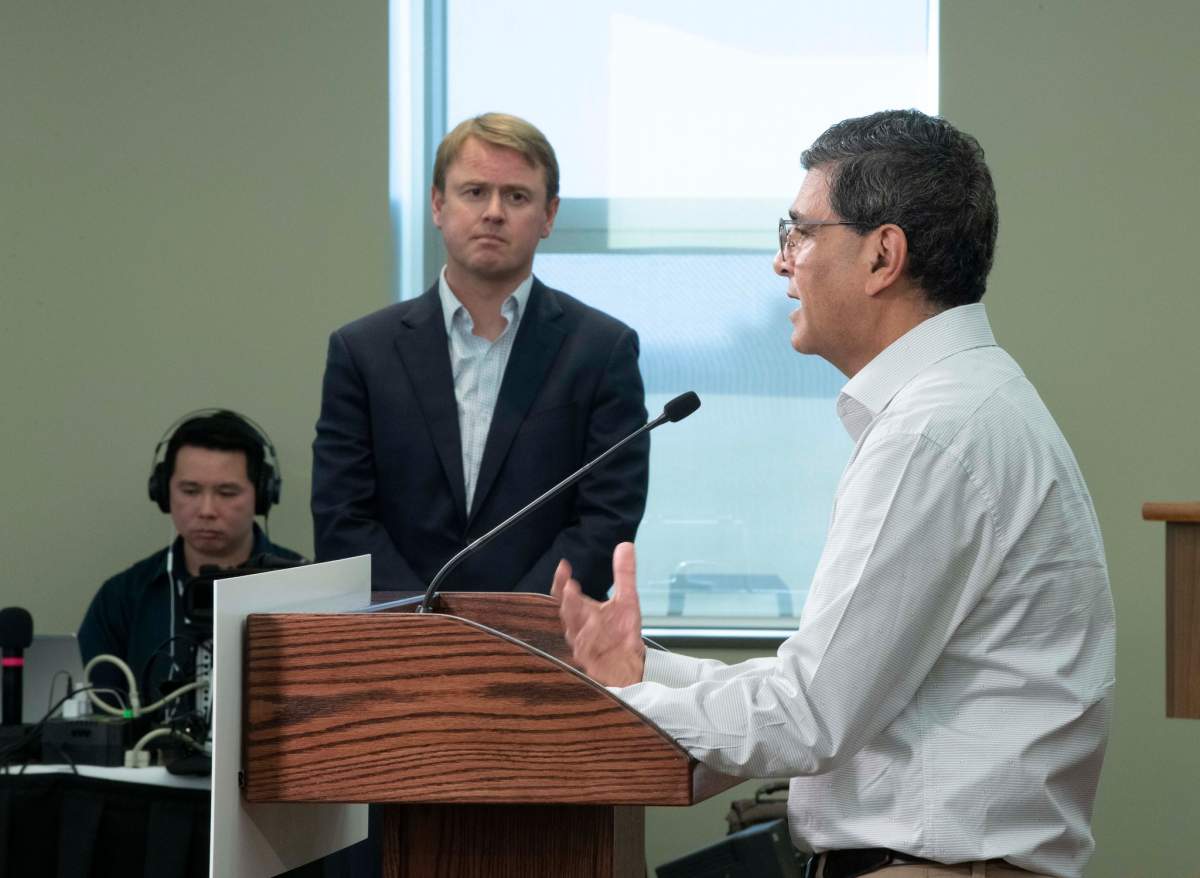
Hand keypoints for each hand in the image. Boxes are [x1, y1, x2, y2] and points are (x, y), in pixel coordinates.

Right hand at [551, 541, 645, 686]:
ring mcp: (584, 648)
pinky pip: (587, 655)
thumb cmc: (620, 635)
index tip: (564, 566)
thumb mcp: (627, 601)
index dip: (562, 582)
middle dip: (568, 601)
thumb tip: (625, 545)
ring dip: (578, 621)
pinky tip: (593, 630)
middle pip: (568, 615)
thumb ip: (624, 574)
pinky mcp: (592, 666)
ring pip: (575, 634)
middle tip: (569, 586)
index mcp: (583, 614)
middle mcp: (579, 629)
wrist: (629, 668)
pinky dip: (589, 643)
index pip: (566, 596)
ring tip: (579, 607)